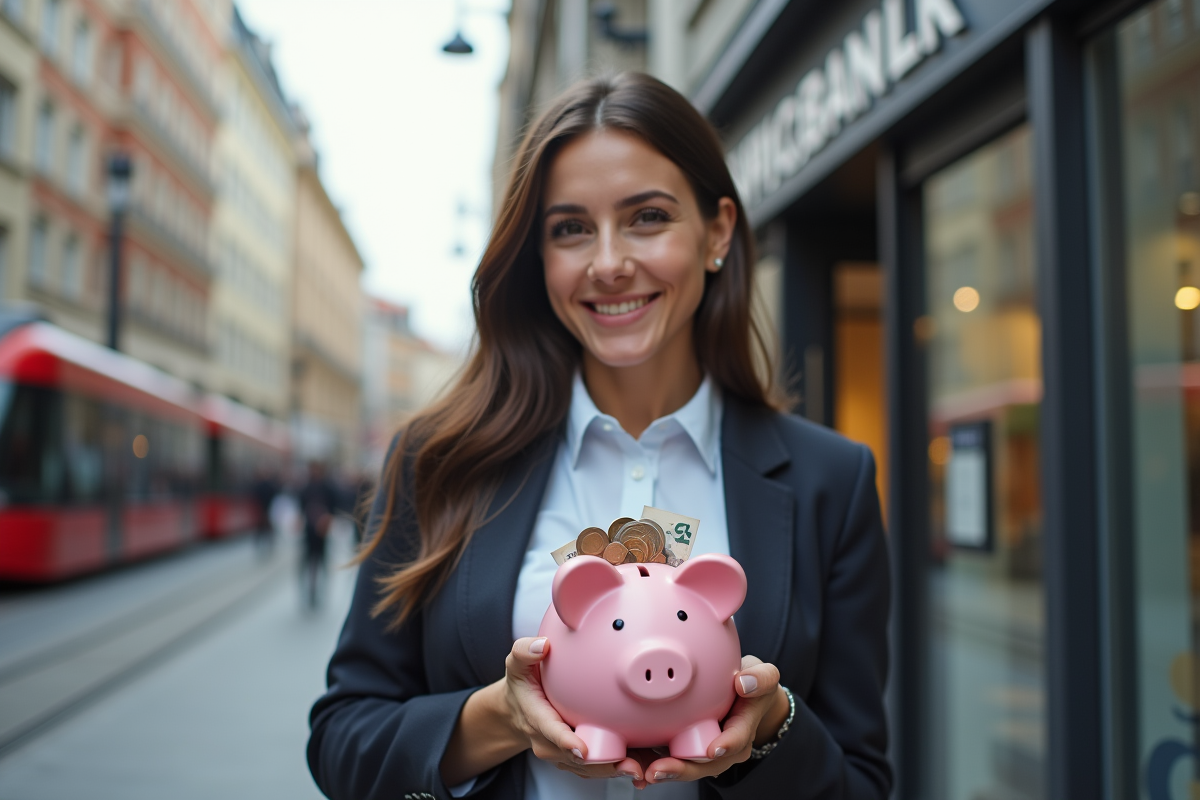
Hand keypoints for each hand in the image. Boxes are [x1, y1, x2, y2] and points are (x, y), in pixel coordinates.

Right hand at [502, 637, 645, 781]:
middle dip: (603, 765)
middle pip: (578, 760)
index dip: (567, 742)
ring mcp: (563, 755)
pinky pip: (598, 768)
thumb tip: (541, 645)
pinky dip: (620, 768)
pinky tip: (644, 766)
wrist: (516, 713)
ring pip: (591, 769)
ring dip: (617, 770)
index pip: (551, 732)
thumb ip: (524, 653)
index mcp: (538, 720)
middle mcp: (550, 744)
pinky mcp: (577, 760)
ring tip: (643, 769)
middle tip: (631, 765)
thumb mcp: (517, 667)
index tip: (583, 749)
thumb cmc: (522, 687)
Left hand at [630, 655, 786, 788]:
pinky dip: (649, 764)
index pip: (735, 742)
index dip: (725, 745)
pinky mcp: (682, 747)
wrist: (742, 694)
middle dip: (682, 769)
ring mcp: (701, 751)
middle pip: (704, 764)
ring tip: (639, 773)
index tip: (713, 749)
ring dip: (661, 771)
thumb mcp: (763, 676)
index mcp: (742, 731)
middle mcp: (722, 748)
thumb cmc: (750, 686)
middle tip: (658, 770)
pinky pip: (667, 759)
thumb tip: (744, 683)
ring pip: (683, 766)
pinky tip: (632, 768)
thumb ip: (760, 678)